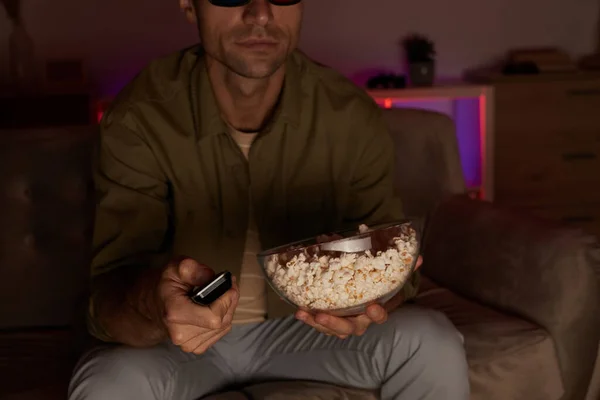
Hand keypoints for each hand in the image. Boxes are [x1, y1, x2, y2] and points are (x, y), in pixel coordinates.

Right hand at [156, 257, 238, 353]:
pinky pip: (219, 333)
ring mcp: (187, 343)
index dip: (227, 301)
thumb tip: (210, 276)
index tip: (230, 286)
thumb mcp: (175, 267)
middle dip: (230, 301)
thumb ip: (192, 269)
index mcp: (175, 313)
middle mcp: (180, 333)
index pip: (213, 317)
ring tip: (224, 295)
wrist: (155, 304)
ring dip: (228, 310)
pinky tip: (218, 308)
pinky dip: (223, 320)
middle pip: (221, 322)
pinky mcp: (195, 347)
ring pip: (223, 328)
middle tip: (231, 286)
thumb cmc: (167, 285)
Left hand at [296, 255, 422, 338]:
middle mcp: (360, 320)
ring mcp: (344, 322)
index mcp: (377, 309)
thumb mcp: (387, 272)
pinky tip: (299, 310)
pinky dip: (309, 318)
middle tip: (324, 315)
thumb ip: (402, 266)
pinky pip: (320, 324)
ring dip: (318, 323)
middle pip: (351, 328)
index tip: (372, 306)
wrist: (365, 290)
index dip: (376, 314)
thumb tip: (418, 257)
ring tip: (304, 313)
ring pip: (332, 329)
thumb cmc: (376, 282)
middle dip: (337, 323)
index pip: (380, 316)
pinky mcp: (330, 320)